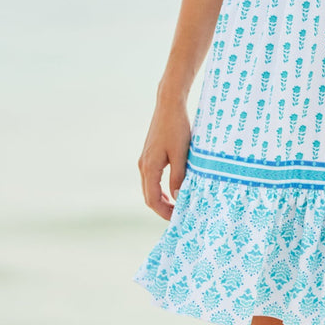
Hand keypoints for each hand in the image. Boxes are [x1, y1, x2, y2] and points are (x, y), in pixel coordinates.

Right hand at [137, 97, 190, 221]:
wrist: (169, 105)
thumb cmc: (177, 128)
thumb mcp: (181, 154)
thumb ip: (178, 177)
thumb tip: (177, 198)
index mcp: (149, 167)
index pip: (152, 200)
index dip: (164, 212)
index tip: (178, 219)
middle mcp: (143, 165)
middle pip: (149, 196)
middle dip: (163, 209)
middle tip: (179, 216)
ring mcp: (145, 160)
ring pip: (150, 187)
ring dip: (162, 199)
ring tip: (179, 205)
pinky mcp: (150, 154)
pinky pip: (153, 178)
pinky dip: (161, 188)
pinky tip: (174, 188)